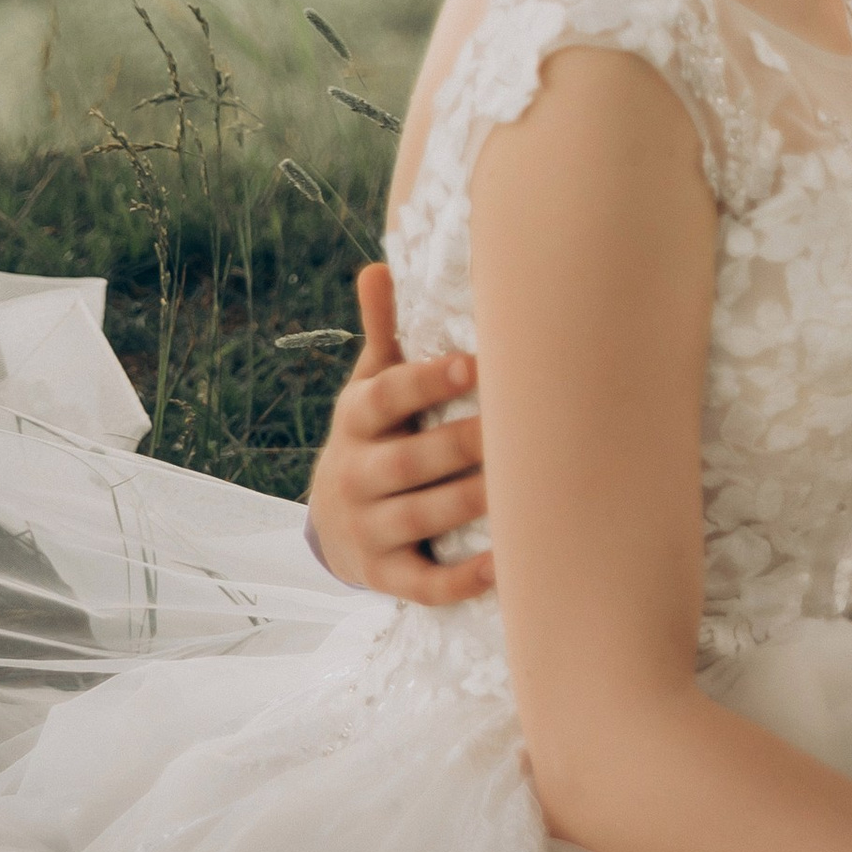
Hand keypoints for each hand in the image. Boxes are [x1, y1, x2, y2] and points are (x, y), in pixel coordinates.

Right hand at [306, 262, 494, 603]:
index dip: (426, 382)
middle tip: (515, 428)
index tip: (474, 364)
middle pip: (405, 462)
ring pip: (418, 519)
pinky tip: (505, 562)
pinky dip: (462, 578)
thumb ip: (385, 333)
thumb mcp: (370, 386)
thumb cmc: (376, 435)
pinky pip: (423, 583)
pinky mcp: (384, 576)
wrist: (331, 523)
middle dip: (459, 445)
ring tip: (521, 488)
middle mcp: (355, 475)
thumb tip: (377, 268)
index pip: (384, 398)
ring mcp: (367, 529)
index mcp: (356, 420)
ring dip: (468, 503)